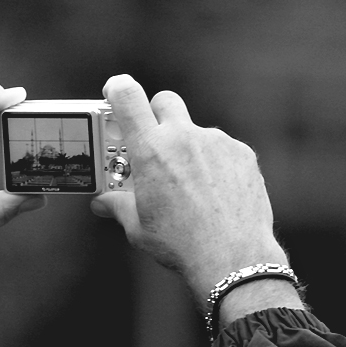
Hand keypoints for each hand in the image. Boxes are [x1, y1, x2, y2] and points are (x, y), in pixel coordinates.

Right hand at [90, 75, 293, 305]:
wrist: (232, 258)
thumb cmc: (180, 244)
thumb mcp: (137, 226)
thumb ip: (117, 206)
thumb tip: (103, 203)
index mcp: (151, 150)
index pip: (128, 97)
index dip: (118, 88)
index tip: (115, 90)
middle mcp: (184, 137)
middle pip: (164, 101)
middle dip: (155, 115)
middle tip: (152, 143)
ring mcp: (217, 143)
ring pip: (195, 131)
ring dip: (187, 148)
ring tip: (189, 187)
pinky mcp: (242, 154)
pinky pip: (221, 149)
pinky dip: (213, 164)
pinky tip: (214, 193)